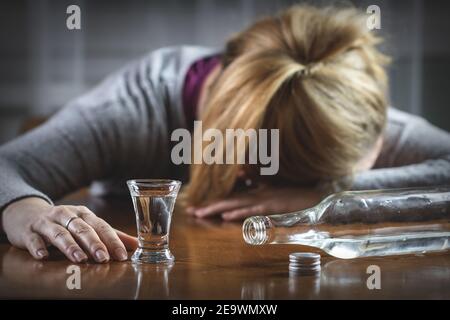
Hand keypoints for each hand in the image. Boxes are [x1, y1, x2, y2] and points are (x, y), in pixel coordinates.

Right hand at [2, 197, 137, 262]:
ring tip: (80, 258)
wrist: (28, 213)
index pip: (101, 226)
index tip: (121, 255)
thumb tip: (136, 244)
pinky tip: (43, 256)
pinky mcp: (29, 231)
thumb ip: (110, 235)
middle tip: (103, 258)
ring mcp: (47, 222)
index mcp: (84, 214)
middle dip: (94, 243)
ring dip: (70, 246)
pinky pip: (33, 239)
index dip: (112, 240)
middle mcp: (67, 215)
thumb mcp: (87, 224)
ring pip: (60, 233)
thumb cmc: (64, 222)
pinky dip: (38, 246)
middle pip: (82, 229)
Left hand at [186, 185, 320, 220]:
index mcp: (252, 191)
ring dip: (216, 209)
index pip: (228, 196)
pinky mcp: (271, 206)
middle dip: (207, 206)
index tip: (194, 206)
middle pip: (226, 200)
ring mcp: (261, 200)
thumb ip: (255, 181)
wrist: (311, 195)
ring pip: (235, 204)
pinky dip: (239, 212)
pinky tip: (226, 215)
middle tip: (189, 211)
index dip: (211, 200)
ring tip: (200, 214)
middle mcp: (253, 194)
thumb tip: (240, 174)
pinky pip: (252, 210)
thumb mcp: (270, 187)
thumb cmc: (291, 192)